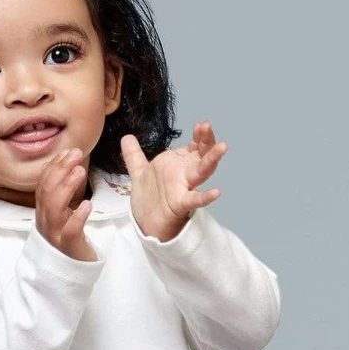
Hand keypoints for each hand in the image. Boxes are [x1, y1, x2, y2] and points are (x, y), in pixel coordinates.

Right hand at [35, 148, 96, 261]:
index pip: (44, 183)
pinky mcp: (68, 246)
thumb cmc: (69, 236)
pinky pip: (70, 231)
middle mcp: (45, 220)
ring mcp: (55, 233)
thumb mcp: (62, 212)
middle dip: (60, 169)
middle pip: (47, 190)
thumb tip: (67, 163)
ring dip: (67, 186)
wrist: (70, 270)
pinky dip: (78, 216)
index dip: (54, 165)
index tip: (69, 151)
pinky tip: (87, 205)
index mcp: (43, 210)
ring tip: (80, 171)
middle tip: (76, 154)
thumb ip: (61, 191)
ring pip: (54, 208)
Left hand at [120, 121, 225, 243]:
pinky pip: (194, 200)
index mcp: (178, 165)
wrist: (146, 224)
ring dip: (211, 160)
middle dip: (206, 141)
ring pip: (201, 172)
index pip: (194, 147)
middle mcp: (184, 175)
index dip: (199, 136)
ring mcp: (184, 189)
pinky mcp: (180, 204)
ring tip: (222, 147)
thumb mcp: (140, 173)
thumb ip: (134, 155)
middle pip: (201, 155)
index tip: (201, 125)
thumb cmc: (150, 199)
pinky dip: (205, 197)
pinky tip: (216, 193)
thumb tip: (127, 137)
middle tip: (208, 127)